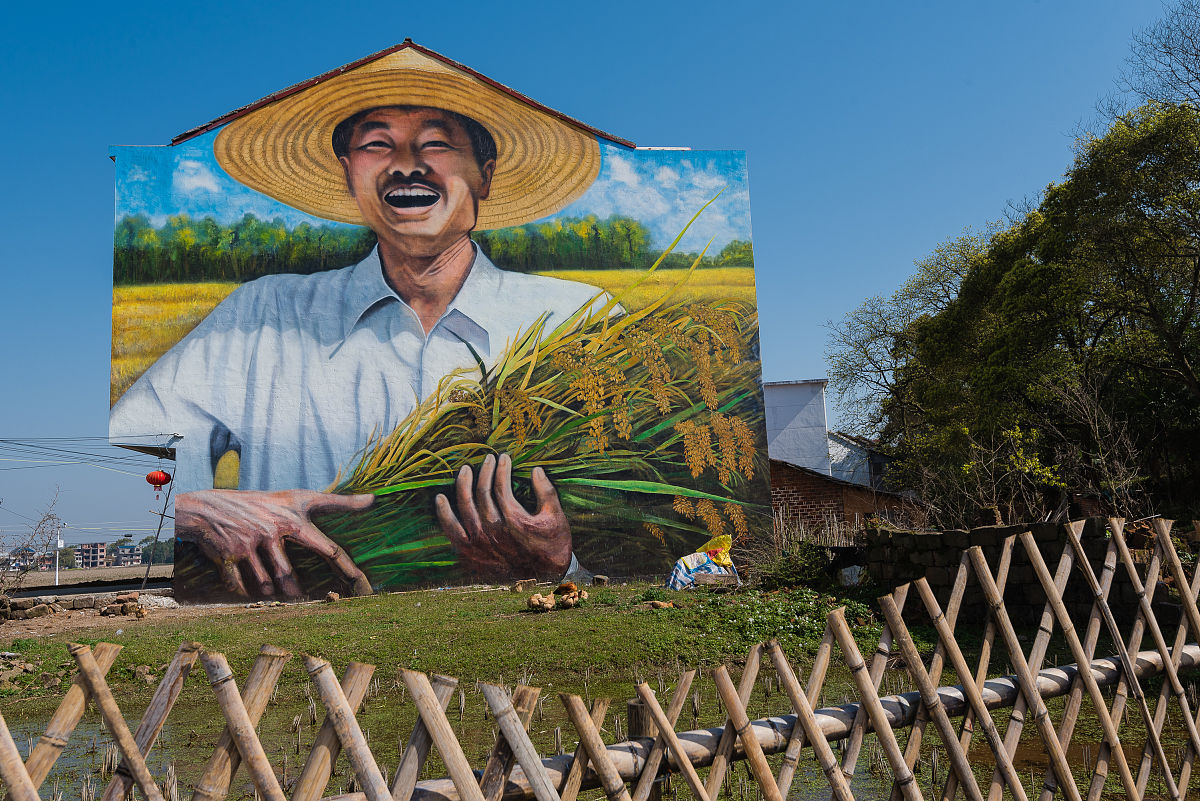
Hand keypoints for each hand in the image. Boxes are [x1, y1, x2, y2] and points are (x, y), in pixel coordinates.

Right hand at [176, 489, 373, 598]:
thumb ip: (337, 501)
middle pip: (288, 576)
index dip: (347, 569)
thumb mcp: (299, 498)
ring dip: (265, 591)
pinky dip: (242, 592)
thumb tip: (373, 499)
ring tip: (267, 588)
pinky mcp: (226, 555)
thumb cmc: (264, 503)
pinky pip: (239, 587)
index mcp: (293, 520)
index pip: (328, 549)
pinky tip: (243, 586)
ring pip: (264, 585)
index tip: (362, 588)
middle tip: (295, 598)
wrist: (208, 507)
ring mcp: (248, 543)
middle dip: (291, 592)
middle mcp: (272, 531)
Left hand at [435, 453, 571, 577]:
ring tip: (466, 470)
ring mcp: (480, 542)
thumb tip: (536, 469)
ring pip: (465, 506)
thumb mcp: (556, 517)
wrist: (545, 578)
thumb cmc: (552, 545)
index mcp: (514, 519)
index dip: (501, 468)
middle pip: (482, 492)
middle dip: (485, 472)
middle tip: (487, 459)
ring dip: (464, 485)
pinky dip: (444, 514)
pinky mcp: (471, 553)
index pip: (501, 486)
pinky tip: (440, 498)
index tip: (503, 458)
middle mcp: (494, 530)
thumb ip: (546, 492)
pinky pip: (452, 531)